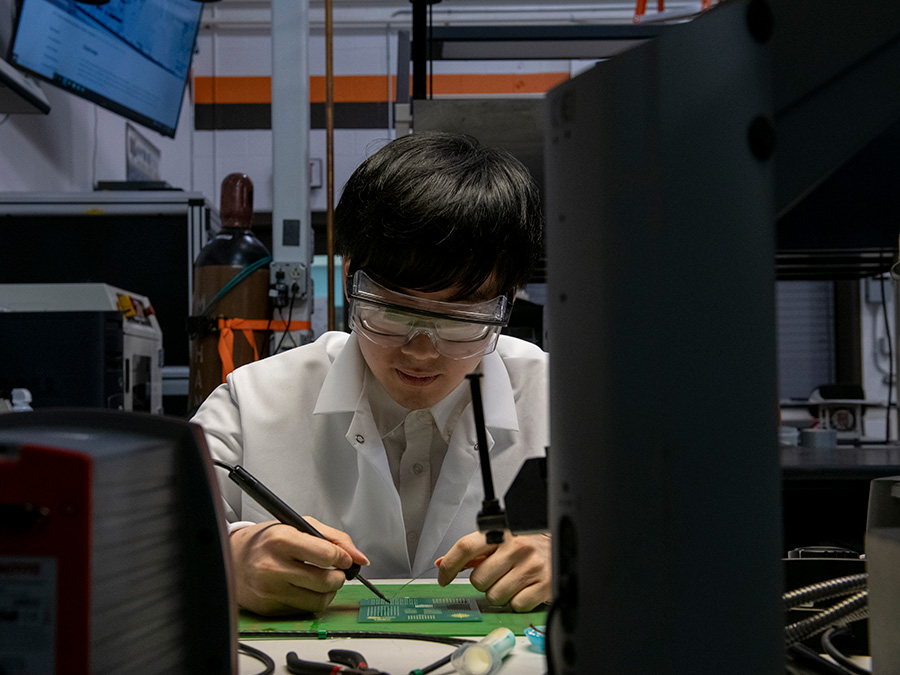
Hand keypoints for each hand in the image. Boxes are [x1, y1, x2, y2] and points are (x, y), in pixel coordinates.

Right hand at [229, 517, 369, 615]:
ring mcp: (270, 590)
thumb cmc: (267, 540)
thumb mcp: (299, 525)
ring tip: (322, 579)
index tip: (344, 559)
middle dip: (339, 576)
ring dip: (329, 591)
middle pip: (325, 581)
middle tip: (337, 570)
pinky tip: (305, 587)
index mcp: (282, 540)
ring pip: (318, 600)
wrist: (232, 557)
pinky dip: (312, 599)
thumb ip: (334, 537)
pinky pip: (304, 609)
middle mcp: (274, 566)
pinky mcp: (269, 608)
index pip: (327, 554)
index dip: (343, 558)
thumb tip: (359, 558)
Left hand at [436, 531, 550, 611]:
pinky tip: (525, 588)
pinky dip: (517, 601)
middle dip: (483, 582)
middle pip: (478, 580)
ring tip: (512, 580)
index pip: (466, 547)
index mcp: (501, 533)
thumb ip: (472, 552)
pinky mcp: (543, 584)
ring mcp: (531, 566)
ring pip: (495, 596)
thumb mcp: (499, 540)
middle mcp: (516, 547)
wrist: (563, 543)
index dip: (450, 566)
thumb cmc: (526, 543)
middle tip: (497, 574)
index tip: (444, 578)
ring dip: (500, 593)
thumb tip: (443, 563)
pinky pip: (515, 605)